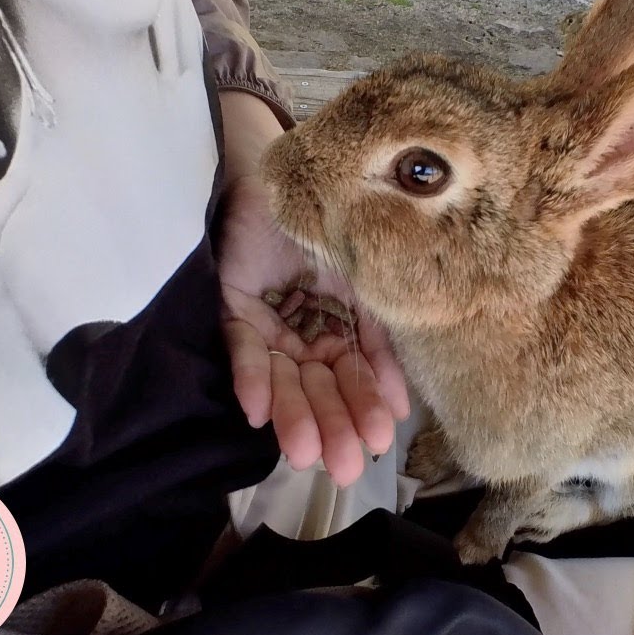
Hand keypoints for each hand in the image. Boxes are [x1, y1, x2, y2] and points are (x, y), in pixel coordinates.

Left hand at [220, 173, 409, 486]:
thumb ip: (379, 342)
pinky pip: (241, 347)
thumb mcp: (370, 284)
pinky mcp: (232, 304)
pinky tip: (258, 411)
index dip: (365, 408)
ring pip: (281, 377)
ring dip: (292, 415)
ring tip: (303, 454)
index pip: (352, 376)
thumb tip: (401, 406)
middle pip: (316, 386)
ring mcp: (267, 319)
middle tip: (344, 468)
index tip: (380, 443)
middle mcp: (302, 330)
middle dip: (330, 426)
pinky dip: (250, 377)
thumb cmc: (340, 219)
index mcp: (339, 326)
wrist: (297, 167)